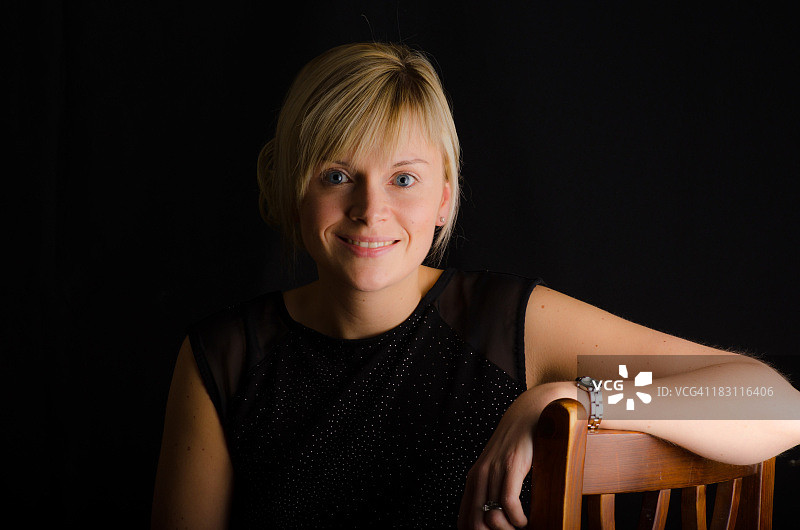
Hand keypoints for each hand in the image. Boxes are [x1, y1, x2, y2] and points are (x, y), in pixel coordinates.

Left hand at [457, 389, 537, 529]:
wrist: (528, 414)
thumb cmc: (517, 446)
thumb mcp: (499, 470)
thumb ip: (493, 491)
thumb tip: (494, 521)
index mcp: (473, 480)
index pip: (464, 522)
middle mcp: (479, 476)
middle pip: (473, 525)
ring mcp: (494, 470)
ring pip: (490, 517)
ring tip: (519, 527)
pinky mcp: (511, 465)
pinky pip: (508, 502)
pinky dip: (518, 519)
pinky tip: (525, 520)